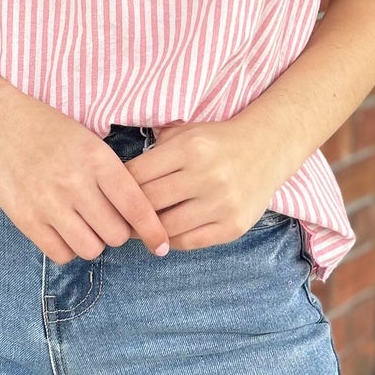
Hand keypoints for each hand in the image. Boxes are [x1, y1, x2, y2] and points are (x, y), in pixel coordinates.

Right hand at [0, 84, 170, 264]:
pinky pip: (60, 253)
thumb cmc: (45, 129)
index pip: (136, 206)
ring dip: (91, 241)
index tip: (160, 245)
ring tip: (82, 224)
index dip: (153, 230)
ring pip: (90, 248)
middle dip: (116, 231)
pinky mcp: (25, 218)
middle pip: (116, 234)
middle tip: (106, 220)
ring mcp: (48, 202)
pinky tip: (62, 230)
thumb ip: (110, 174)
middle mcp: (75, 183)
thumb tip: (135, 214)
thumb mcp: (87, 140)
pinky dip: (67, 248)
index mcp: (97, 159)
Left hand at [124, 114, 289, 250]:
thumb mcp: (184, 132)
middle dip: (127, 212)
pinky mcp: (232, 226)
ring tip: (134, 229)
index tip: (108, 194)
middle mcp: (207, 176)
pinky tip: (161, 235)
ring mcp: (222, 204)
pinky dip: (169, 241)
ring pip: (166, 228)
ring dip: (145, 231)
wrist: (266, 149)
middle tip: (114, 217)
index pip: (136, 175)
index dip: (117, 187)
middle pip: (148, 203)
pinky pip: (188, 242)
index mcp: (190, 148)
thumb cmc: (215, 142)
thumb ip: (154, 151)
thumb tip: (116, 178)